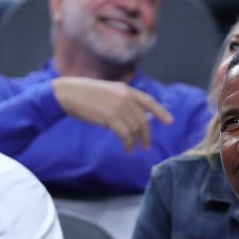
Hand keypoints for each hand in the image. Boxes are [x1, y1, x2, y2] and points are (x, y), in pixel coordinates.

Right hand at [52, 76, 172, 151]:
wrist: (68, 94)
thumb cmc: (85, 94)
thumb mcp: (108, 92)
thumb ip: (123, 101)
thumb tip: (135, 117)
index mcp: (126, 89)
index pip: (148, 101)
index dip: (161, 112)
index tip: (170, 121)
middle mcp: (125, 97)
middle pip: (143, 120)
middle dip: (146, 134)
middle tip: (145, 145)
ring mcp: (118, 107)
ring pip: (135, 129)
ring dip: (135, 141)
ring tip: (131, 148)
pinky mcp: (110, 118)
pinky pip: (125, 135)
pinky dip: (128, 144)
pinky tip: (126, 148)